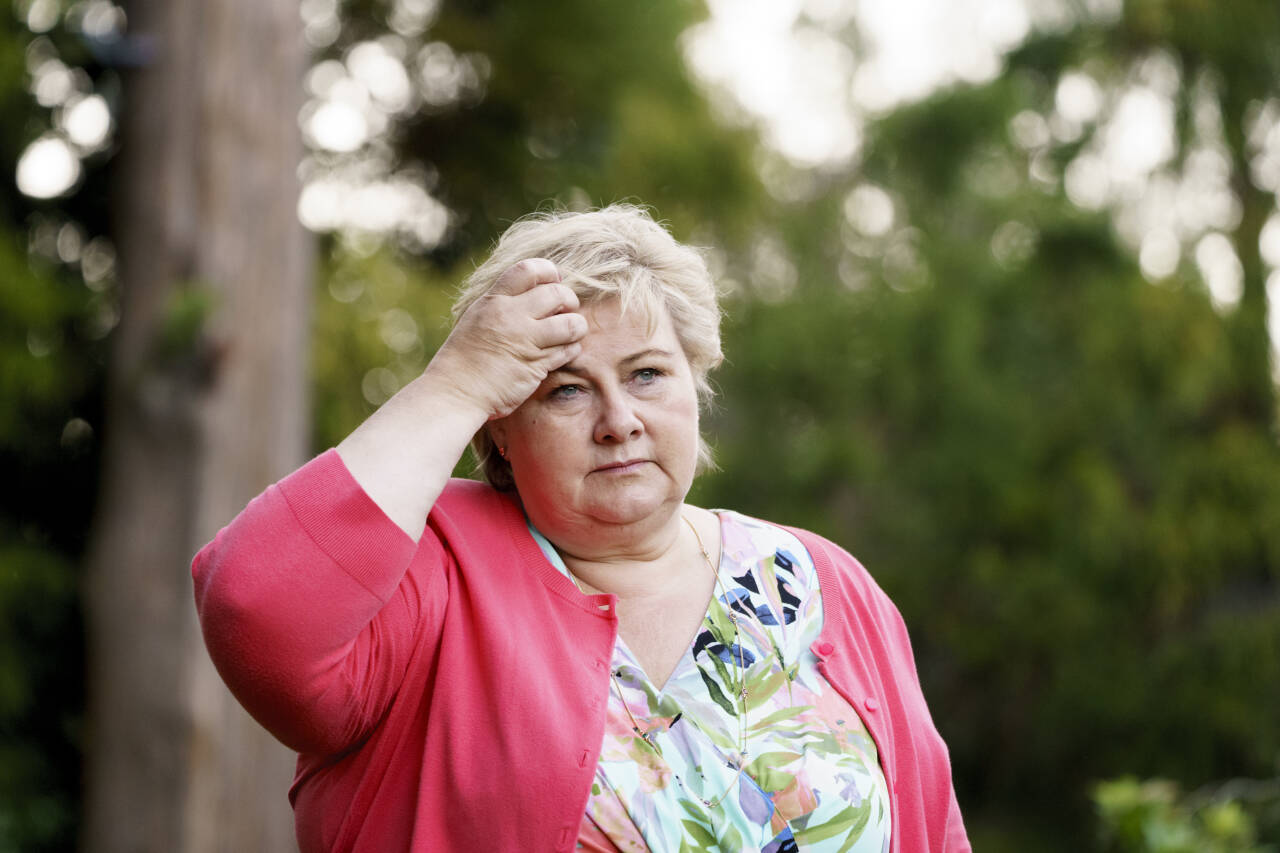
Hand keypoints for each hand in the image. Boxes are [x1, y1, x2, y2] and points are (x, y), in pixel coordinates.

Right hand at [427, 259, 587, 419]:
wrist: (456, 392)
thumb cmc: (465, 357)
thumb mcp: (478, 317)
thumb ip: (503, 303)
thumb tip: (536, 290)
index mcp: (494, 301)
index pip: (529, 270)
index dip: (549, 272)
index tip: (554, 281)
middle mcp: (511, 317)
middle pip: (557, 294)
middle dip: (569, 300)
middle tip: (567, 310)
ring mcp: (525, 342)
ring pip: (571, 324)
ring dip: (577, 327)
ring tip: (570, 332)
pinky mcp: (536, 366)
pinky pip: (569, 350)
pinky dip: (572, 349)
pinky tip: (563, 351)